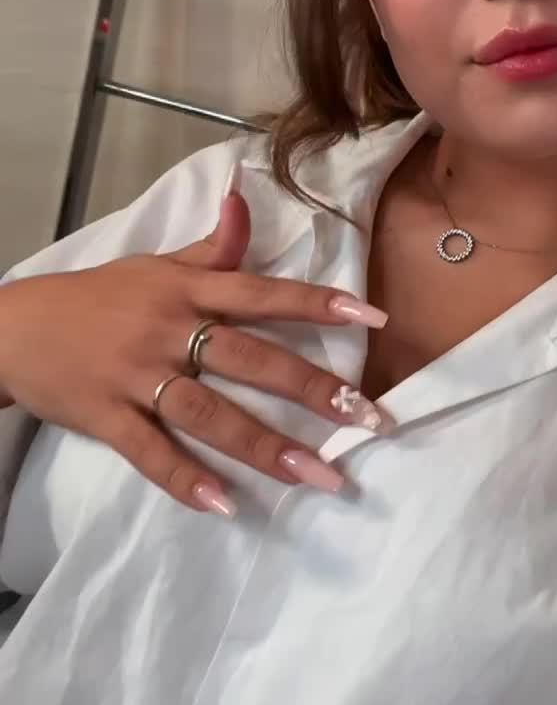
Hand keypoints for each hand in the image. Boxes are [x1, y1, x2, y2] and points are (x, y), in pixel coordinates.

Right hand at [0, 186, 389, 516]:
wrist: (14, 327)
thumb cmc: (99, 296)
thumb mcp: (156, 263)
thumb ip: (211, 246)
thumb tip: (245, 199)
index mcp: (187, 290)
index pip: (262, 294)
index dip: (318, 304)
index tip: (373, 318)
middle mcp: (169, 329)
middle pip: (250, 359)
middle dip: (312, 389)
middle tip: (366, 420)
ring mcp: (137, 376)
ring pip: (209, 413)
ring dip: (264, 446)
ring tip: (317, 474)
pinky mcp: (106, 417)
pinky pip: (150, 453)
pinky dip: (186, 480)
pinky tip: (227, 505)